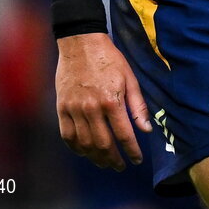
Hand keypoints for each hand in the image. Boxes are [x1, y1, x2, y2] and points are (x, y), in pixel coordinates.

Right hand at [56, 32, 152, 169]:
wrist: (81, 42)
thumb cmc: (109, 58)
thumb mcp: (129, 77)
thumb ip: (138, 105)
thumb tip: (146, 129)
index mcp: (112, 100)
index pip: (124, 135)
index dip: (132, 151)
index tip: (137, 160)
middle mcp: (92, 108)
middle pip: (103, 145)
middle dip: (114, 159)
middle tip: (120, 165)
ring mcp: (74, 109)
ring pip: (85, 144)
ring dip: (96, 158)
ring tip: (105, 162)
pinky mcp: (61, 108)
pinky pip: (67, 136)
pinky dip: (77, 148)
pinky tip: (85, 152)